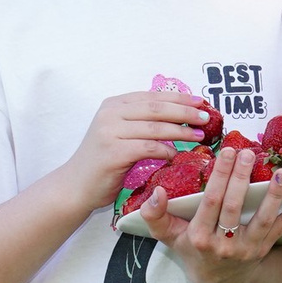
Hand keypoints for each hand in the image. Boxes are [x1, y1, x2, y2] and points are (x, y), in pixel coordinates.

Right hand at [66, 90, 210, 208]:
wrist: (75, 186)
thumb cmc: (103, 162)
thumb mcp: (120, 133)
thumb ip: (141, 122)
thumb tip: (178, 115)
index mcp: (113, 104)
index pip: (152, 96)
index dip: (179, 98)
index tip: (200, 101)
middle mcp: (110, 114)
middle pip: (157, 108)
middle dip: (185, 111)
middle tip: (206, 117)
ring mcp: (110, 132)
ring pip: (155, 127)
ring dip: (181, 131)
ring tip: (199, 135)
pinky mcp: (113, 152)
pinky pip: (148, 148)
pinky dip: (165, 150)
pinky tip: (176, 155)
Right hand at [143, 148, 281, 282]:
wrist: (216, 280)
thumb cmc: (190, 249)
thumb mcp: (168, 235)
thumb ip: (155, 215)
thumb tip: (156, 192)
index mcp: (199, 237)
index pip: (211, 202)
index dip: (220, 178)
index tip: (227, 152)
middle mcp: (224, 244)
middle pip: (235, 208)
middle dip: (242, 179)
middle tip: (249, 153)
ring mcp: (248, 247)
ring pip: (263, 219)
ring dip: (275, 195)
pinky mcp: (265, 247)